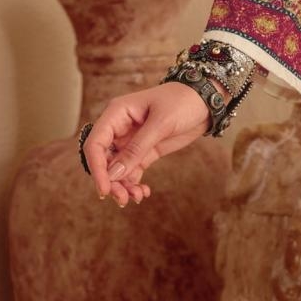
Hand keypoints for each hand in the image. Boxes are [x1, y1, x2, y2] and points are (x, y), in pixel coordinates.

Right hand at [81, 82, 210, 206]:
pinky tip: (144, 192)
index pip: (95, 143)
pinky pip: (131, 171)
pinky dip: (134, 184)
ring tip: (137, 197)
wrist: (205, 101)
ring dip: (122, 186)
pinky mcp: (144, 151)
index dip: (96, 168)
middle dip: (110, 181)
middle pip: (103, 160)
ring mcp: (130, 141)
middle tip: (123, 199)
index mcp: (117, 113)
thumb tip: (114, 174)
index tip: (104, 189)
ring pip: (117, 169)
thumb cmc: (182, 101)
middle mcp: (119, 128)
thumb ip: (137, 148)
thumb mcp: (161, 123)